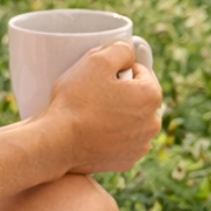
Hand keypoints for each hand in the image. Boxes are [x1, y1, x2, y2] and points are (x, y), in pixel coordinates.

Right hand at [45, 42, 162, 173]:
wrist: (58, 143)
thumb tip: (128, 52)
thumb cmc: (76, 101)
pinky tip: (93, 132)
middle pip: (139, 98)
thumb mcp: (95, 61)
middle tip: (94, 93)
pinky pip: (123, 142)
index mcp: (151, 96)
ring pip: (132, 121)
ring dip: (119, 115)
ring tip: (91, 114)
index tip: (99, 75)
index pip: (141, 72)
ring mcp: (140, 145)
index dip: (118, 69)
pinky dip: (112, 136)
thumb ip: (119, 49)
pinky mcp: (126, 161)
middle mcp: (153, 123)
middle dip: (122, 93)